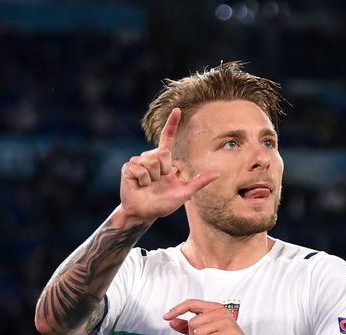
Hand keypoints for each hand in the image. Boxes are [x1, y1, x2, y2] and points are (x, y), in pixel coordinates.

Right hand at [119, 108, 218, 223]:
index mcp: (164, 160)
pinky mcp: (128, 168)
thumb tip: (217, 174)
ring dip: (152, 179)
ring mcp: (138, 161)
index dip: (172, 124)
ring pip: (151, 163)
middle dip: (163, 171)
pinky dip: (142, 181)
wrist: (144, 213)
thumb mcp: (184, 193)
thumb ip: (199, 182)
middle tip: (158, 183)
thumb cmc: (163, 203)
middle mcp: (151, 157)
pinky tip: (140, 186)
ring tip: (148, 185)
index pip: (167, 138)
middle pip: (162, 154)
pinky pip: (140, 170)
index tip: (177, 110)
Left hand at [164, 299, 256, 334]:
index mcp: (213, 309)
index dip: (177, 309)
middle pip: (192, 322)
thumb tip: (172, 321)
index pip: (191, 304)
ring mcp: (225, 320)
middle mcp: (219, 312)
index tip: (166, 317)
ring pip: (198, 332)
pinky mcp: (229, 331)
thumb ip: (187, 328)